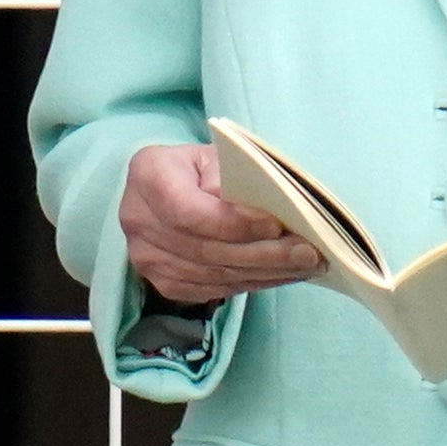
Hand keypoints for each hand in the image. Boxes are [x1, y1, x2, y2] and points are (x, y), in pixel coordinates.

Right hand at [119, 142, 323, 304]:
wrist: (166, 187)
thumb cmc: (198, 167)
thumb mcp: (214, 155)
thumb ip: (230, 176)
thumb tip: (257, 210)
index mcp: (148, 175)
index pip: (190, 211)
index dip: (234, 224)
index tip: (277, 226)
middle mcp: (138, 219)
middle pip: (206, 249)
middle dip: (263, 254)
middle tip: (308, 253)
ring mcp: (146, 257)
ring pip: (213, 275)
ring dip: (264, 274)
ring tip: (304, 265)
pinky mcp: (162, 282)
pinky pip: (212, 290)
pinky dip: (250, 284)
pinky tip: (279, 275)